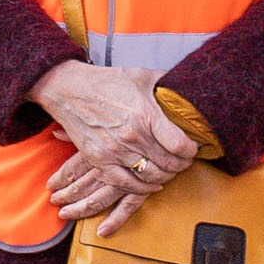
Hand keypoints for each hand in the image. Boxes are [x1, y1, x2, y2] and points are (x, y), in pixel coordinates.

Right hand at [34, 59, 195, 225]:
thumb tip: (188, 85)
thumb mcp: (141, 75)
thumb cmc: (106, 82)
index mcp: (146, 115)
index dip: (192, 150)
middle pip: (169, 164)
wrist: (69, 89)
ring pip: (151, 177)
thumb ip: (167, 82)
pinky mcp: (100, 160)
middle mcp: (132, 136)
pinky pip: (127, 184)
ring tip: (169, 169)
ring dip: (165, 176)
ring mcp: (115, 151)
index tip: (193, 147)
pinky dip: (142, 188)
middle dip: (182, 164)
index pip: (181, 145)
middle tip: (184, 160)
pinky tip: (151, 183)